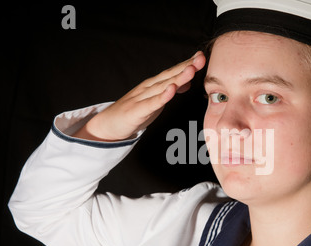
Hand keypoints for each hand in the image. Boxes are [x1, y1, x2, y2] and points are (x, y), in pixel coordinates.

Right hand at [74, 51, 205, 141]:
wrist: (108, 124)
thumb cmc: (135, 111)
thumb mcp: (157, 100)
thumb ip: (171, 91)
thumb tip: (188, 83)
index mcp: (154, 85)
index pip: (173, 72)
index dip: (187, 64)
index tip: (201, 56)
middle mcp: (149, 87)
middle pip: (170, 75)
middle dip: (186, 66)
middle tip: (201, 58)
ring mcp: (142, 98)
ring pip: (163, 86)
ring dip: (177, 78)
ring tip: (191, 70)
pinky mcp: (137, 111)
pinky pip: (151, 103)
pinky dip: (162, 96)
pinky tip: (171, 90)